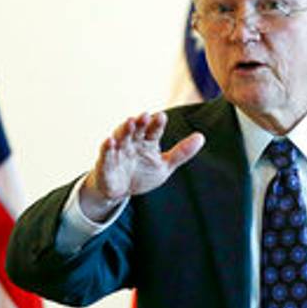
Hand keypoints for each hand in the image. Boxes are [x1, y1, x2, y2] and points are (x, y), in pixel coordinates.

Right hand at [79, 112, 204, 217]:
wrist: (120, 192)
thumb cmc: (142, 174)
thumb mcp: (164, 165)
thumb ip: (181, 152)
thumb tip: (201, 137)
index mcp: (147, 141)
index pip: (153, 130)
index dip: (156, 124)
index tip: (161, 117)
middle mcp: (132, 142)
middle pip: (136, 129)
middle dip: (140, 122)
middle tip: (145, 115)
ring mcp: (118, 151)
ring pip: (121, 137)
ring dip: (124, 129)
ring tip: (130, 122)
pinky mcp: (105, 163)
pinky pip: (105, 154)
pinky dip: (107, 147)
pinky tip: (109, 140)